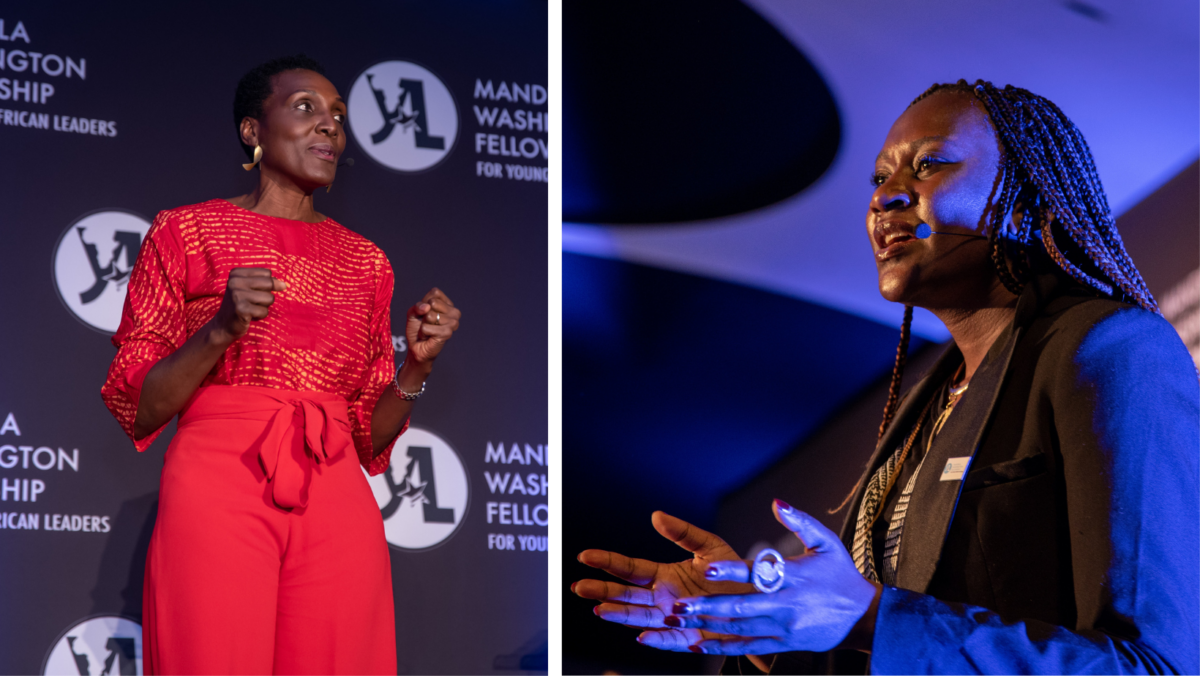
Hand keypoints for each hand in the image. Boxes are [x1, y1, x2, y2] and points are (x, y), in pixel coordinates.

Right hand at [211, 267, 286, 340]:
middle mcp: (235, 282)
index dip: (267, 285)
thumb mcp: (251, 289)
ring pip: (270, 298)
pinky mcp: (241, 309)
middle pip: (269, 283)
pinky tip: (249, 316)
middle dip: (267, 296)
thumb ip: (268, 283)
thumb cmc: (241, 304)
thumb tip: (284, 285)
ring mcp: (237, 295)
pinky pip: (265, 311)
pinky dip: (260, 316)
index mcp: (237, 273)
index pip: (267, 273)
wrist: (223, 325)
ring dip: (263, 307)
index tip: (253, 292)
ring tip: (250, 309)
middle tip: (252, 301)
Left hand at [405, 287, 460, 363]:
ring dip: (424, 324)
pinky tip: (429, 336)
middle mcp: (454, 312)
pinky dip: (424, 332)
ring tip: (428, 330)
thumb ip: (417, 306)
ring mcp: (453, 323)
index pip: (435, 293)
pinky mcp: (447, 333)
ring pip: (430, 315)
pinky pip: (427, 327)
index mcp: (447, 304)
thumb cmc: (417, 329)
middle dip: (425, 313)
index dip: (425, 302)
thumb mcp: (413, 313)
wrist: (417, 348)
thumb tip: (426, 307)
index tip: (425, 312)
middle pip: (433, 302)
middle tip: (427, 323)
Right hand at [573, 511, 754, 651]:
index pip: (630, 568)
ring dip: (620, 614)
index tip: (585, 556)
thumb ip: (684, 532)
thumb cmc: (735, 574)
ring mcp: (675, 619)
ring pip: (641, 617)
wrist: (762, 602)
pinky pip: (671, 640)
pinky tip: (642, 636)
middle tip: (579, 587)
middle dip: (603, 590)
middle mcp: (665, 598)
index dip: (607, 561)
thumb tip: (656, 515)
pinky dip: (657, 639)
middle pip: (627, 594)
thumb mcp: (710, 547)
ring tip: (599, 609)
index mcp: (665, 575)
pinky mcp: (692, 637)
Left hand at [667, 499, 879, 654]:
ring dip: (709, 625)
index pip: (759, 572)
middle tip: (678, 605)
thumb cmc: (841, 574)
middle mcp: (787, 604)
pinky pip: (752, 647)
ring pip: (742, 628)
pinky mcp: (785, 643)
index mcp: (794, 576)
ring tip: (679, 622)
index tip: (707, 567)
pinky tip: (703, 646)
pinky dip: (726, 648)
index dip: (732, 570)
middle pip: (743, 606)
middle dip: (709, 606)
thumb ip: (800, 522)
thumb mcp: (827, 543)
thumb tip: (777, 502)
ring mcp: (785, 627)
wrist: (863, 616)